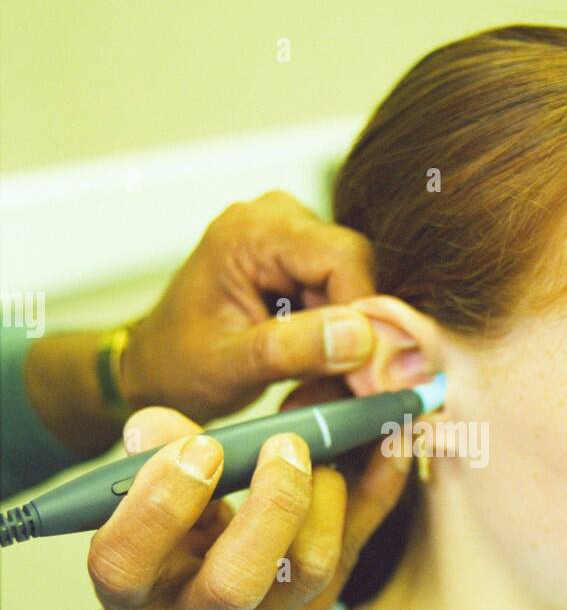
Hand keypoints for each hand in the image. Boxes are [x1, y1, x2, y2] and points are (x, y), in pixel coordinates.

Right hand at [87, 405, 412, 609]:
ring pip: (309, 573)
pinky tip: (393, 445)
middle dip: (269, 504)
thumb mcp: (138, 528)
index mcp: (132, 597)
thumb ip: (148, 472)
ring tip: (324, 452)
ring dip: (327, 498)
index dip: (161, 503)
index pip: (127, 562)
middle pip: (235, 583)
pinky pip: (352, 556)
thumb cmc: (156, 574)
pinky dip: (377, 495)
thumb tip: (153, 424)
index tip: (200, 449)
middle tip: (286, 446)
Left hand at [118, 190, 379, 422]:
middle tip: (345, 391)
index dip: (367, 315)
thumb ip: (291, 349)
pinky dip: (339, 340)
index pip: (342, 258)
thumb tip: (361, 336)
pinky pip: (344, 296)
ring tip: (320, 387)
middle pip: (355, 271)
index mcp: (251, 231)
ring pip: (356, 287)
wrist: (156, 366)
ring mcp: (292, 236)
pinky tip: (318, 371)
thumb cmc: (177, 365)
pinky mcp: (302, 260)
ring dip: (349, 343)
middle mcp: (277, 218)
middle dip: (358, 335)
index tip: (367, 374)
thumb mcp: (229, 367)